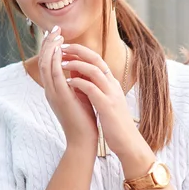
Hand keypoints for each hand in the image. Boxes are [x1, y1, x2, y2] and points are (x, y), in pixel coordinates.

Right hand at [38, 27, 97, 150]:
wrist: (83, 139)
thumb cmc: (84, 119)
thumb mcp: (80, 94)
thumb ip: (76, 80)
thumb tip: (79, 67)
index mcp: (53, 89)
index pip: (48, 64)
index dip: (50, 48)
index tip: (56, 34)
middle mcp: (50, 89)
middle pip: (43, 61)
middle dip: (48, 43)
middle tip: (53, 29)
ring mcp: (53, 93)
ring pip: (46, 65)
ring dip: (50, 48)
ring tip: (56, 34)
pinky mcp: (60, 96)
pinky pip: (54, 74)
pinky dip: (55, 60)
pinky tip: (59, 49)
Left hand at [61, 43, 149, 159]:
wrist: (127, 142)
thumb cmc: (113, 121)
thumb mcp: (103, 99)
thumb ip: (93, 85)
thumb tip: (77, 72)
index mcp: (111, 82)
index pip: (96, 59)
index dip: (80, 50)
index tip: (64, 47)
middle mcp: (112, 84)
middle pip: (96, 59)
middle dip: (77, 50)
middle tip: (61, 47)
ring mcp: (111, 94)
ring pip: (94, 71)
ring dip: (76, 64)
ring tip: (61, 63)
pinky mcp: (107, 106)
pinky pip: (92, 88)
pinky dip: (79, 83)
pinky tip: (68, 82)